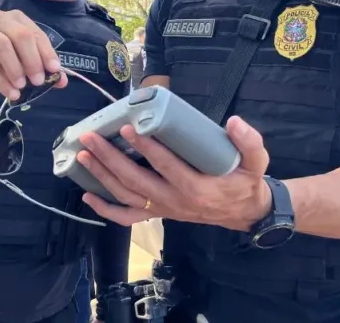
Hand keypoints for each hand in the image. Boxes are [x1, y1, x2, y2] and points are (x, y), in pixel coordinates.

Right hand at [0, 8, 65, 100]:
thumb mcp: (21, 58)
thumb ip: (40, 66)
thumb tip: (61, 81)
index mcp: (15, 18)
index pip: (35, 33)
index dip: (46, 52)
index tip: (54, 70)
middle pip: (20, 36)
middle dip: (32, 60)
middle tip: (38, 81)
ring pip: (2, 46)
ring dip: (15, 69)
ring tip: (22, 86)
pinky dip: (1, 81)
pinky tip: (11, 93)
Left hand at [78, 115, 271, 231]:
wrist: (243, 212)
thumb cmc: (245, 181)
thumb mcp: (256, 161)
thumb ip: (249, 142)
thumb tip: (234, 122)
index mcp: (197, 188)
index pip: (166, 166)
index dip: (146, 147)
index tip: (128, 128)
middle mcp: (175, 201)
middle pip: (135, 181)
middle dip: (109, 159)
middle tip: (90, 137)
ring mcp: (162, 209)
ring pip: (125, 196)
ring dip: (101, 176)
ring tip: (83, 155)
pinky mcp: (156, 213)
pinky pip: (126, 217)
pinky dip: (105, 209)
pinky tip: (86, 195)